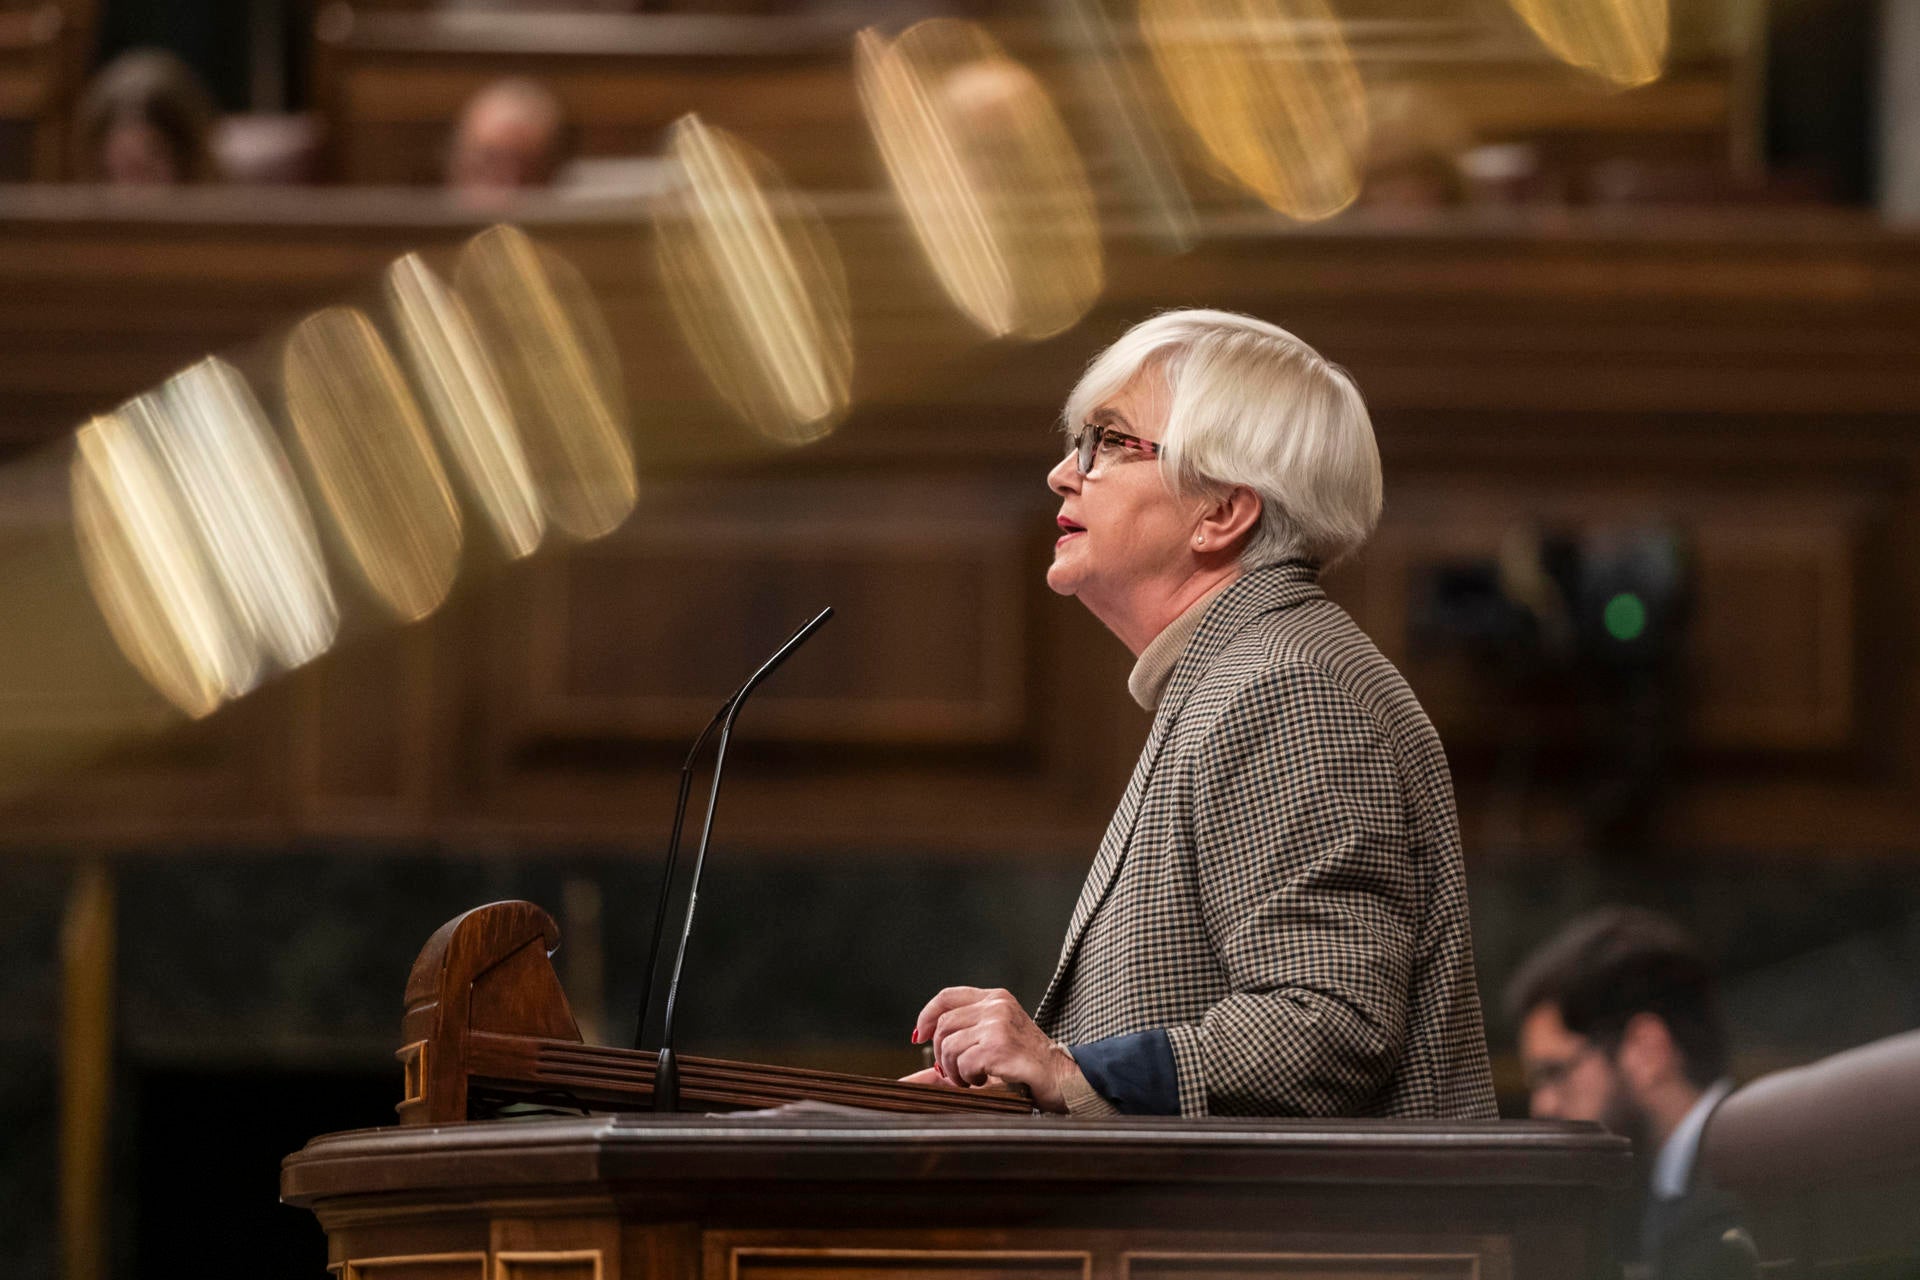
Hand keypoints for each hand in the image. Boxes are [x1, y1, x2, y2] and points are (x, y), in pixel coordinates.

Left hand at [909, 986, 1079, 1112]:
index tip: (917, 1036)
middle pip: (943, 1026)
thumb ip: (953, 1053)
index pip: (947, 997)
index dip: (926, 1016)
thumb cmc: (1028, 1066)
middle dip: (942, 1055)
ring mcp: (998, 1024)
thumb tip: (907, 1080)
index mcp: (996, 998)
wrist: (1064, 1080)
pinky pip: (963, 1064)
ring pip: (949, 1046)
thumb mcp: (991, 1047)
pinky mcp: (1000, 1046)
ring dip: (955, 1072)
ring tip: (975, 1079)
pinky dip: (968, 1079)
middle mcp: (996, 1005)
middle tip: (959, 1073)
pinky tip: (986, 1082)